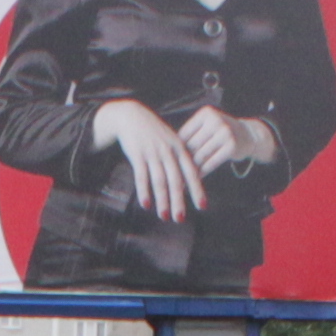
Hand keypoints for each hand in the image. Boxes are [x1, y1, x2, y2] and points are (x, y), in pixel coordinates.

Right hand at [86, 98, 202, 221]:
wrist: (132, 116)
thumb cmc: (153, 132)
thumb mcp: (170, 141)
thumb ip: (178, 159)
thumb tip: (185, 182)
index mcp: (179, 148)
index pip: (191, 172)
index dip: (197, 190)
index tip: (202, 206)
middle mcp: (168, 152)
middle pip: (176, 180)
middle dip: (178, 201)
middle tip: (180, 219)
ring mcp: (153, 153)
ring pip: (159, 181)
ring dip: (162, 200)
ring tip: (164, 217)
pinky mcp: (137, 155)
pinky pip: (141, 176)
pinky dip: (144, 191)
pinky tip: (146, 205)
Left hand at [174, 104, 271, 175]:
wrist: (248, 135)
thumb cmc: (220, 133)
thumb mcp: (207, 127)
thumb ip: (191, 136)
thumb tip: (168, 154)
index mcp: (205, 113)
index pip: (184, 134)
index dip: (174, 150)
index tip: (165, 164)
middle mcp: (215, 120)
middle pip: (191, 146)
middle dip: (181, 162)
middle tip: (170, 176)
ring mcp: (225, 132)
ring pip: (200, 156)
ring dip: (190, 170)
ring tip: (180, 181)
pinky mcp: (231, 146)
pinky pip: (211, 163)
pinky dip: (202, 173)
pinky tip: (195, 180)